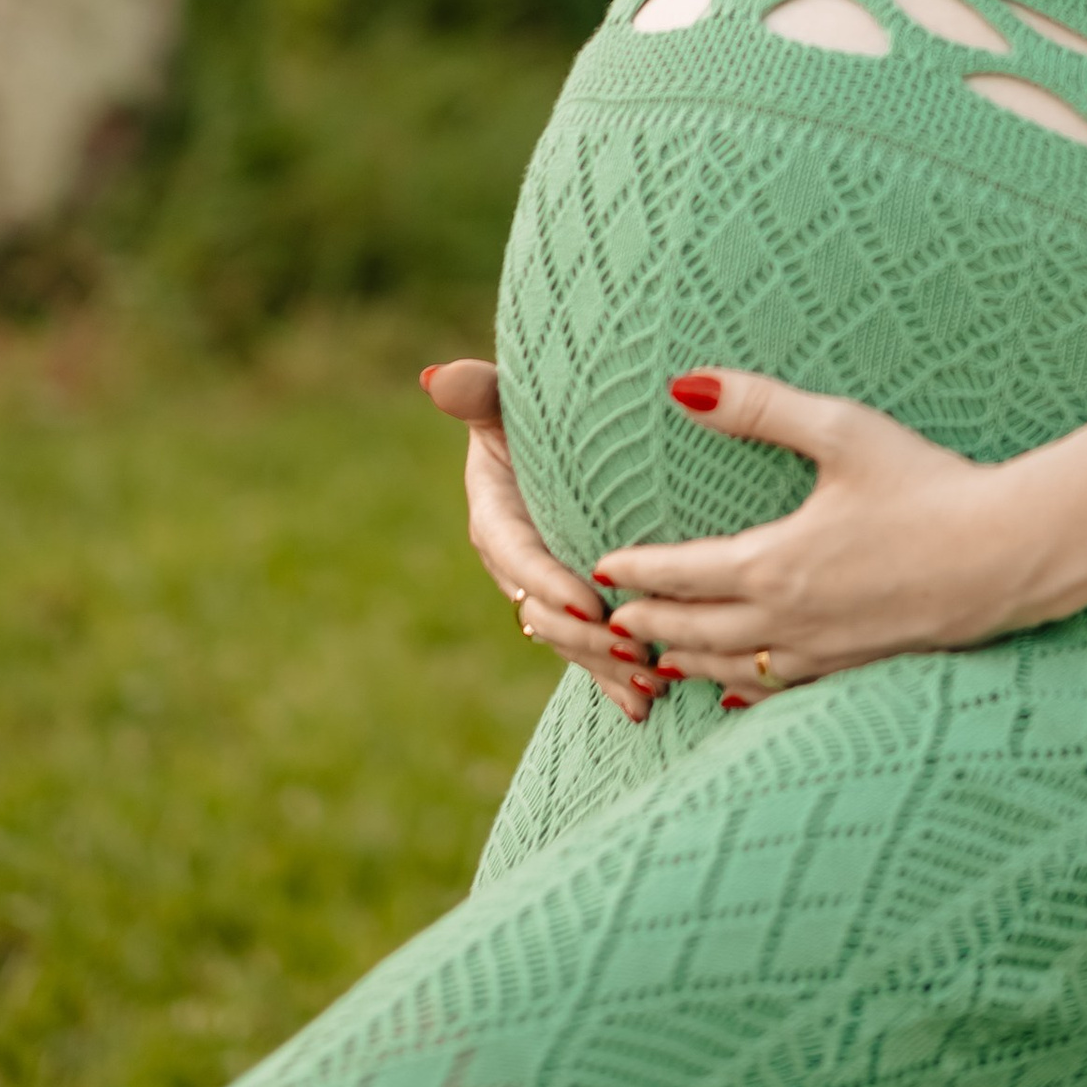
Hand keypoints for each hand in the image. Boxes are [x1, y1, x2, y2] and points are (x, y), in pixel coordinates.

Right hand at [420, 359, 665, 721]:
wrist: (568, 435)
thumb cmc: (538, 406)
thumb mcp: (507, 400)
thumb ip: (479, 392)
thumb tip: (436, 377)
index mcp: (495, 516)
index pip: (519, 556)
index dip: (550, 583)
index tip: (590, 603)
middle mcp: (516, 562)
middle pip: (545, 612)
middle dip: (587, 638)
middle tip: (635, 650)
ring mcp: (546, 590)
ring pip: (570, 641)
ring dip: (605, 667)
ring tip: (649, 683)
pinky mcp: (576, 608)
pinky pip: (590, 652)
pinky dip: (613, 682)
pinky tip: (644, 709)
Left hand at [593, 369, 1027, 696]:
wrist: (1009, 555)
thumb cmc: (930, 485)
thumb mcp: (842, 432)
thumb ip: (760, 408)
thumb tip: (684, 386)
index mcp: (776, 563)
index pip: (682, 574)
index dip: (638, 570)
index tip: (602, 564)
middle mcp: (789, 620)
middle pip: (695, 631)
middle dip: (648, 625)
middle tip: (608, 620)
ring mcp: (824, 652)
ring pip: (733, 670)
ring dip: (687, 663)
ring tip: (657, 660)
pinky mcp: (858, 666)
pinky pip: (782, 689)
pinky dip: (744, 688)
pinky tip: (739, 691)